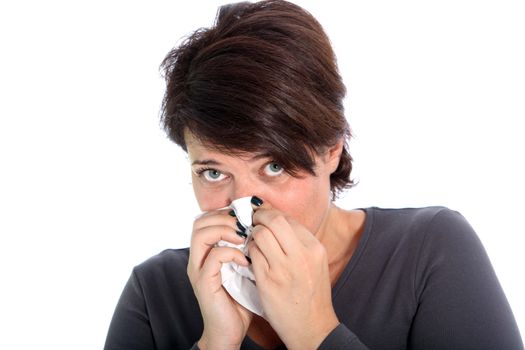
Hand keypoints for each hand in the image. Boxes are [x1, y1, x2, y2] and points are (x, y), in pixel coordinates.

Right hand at [187, 209, 252, 349]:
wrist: (229, 333)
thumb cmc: (239, 301)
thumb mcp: (244, 269)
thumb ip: (246, 249)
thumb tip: (263, 227)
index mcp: (205, 253)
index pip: (205, 219)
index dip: (225, 213)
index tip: (246, 217)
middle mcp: (197, 259)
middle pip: (199, 222)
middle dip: (225, 218)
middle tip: (246, 225)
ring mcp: (198, 270)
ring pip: (202, 234)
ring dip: (226, 230)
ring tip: (244, 238)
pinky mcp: (204, 283)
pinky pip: (214, 257)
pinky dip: (232, 253)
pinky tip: (246, 260)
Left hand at [247, 203, 339, 348]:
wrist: (313, 327)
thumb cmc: (311, 293)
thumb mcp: (314, 262)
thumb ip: (297, 241)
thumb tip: (274, 218)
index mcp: (315, 248)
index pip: (288, 218)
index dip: (271, 213)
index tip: (262, 215)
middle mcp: (302, 255)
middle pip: (274, 220)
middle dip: (259, 217)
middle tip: (252, 220)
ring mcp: (284, 268)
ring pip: (260, 234)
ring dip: (252, 235)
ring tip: (252, 242)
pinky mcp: (268, 281)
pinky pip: (253, 254)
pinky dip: (249, 251)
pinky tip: (250, 257)